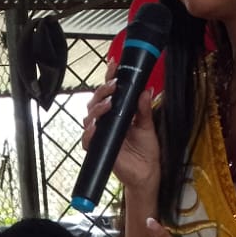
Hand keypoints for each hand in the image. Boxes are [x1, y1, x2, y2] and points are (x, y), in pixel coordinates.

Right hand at [83, 62, 162, 192]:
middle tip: (114, 86)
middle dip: (102, 91)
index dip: (109, 77)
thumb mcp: (147, 126)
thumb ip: (144, 108)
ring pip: (89, 117)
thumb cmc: (146, 150)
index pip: (109, 92)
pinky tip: (95, 126)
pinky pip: (88, 139)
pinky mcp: (98, 149)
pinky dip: (89, 132)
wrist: (147, 173)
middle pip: (95, 101)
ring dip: (97, 108)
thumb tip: (146, 90)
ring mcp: (100, 135)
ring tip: (109, 104)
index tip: (113, 64)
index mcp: (117, 113)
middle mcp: (106, 122)